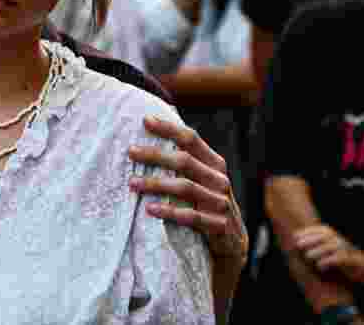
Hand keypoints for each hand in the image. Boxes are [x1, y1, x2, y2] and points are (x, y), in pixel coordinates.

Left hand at [129, 116, 247, 265]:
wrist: (233, 243)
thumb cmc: (207, 204)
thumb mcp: (202, 180)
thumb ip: (186, 161)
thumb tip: (155, 132)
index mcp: (215, 163)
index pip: (191, 139)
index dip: (169, 128)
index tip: (145, 120)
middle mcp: (219, 180)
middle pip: (185, 161)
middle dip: (155, 154)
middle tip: (130, 151)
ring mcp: (221, 203)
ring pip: (185, 187)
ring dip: (156, 184)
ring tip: (132, 183)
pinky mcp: (219, 226)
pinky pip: (192, 217)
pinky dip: (169, 212)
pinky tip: (149, 209)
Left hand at [293, 224, 363, 282]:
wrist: (362, 266)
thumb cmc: (338, 255)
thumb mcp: (324, 246)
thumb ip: (312, 243)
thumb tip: (294, 242)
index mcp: (331, 233)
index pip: (318, 230)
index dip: (306, 232)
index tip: (294, 236)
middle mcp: (338, 239)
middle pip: (323, 236)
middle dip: (309, 239)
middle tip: (297, 245)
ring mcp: (345, 248)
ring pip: (330, 246)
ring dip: (317, 251)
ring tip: (308, 256)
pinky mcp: (351, 259)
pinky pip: (339, 258)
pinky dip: (328, 261)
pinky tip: (320, 266)